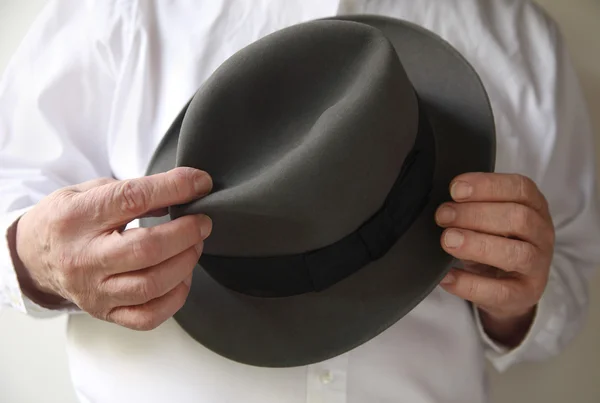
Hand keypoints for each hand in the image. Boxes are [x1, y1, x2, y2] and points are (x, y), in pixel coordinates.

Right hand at [13, 167, 212, 330]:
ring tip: (194, 245)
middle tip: (203, 222)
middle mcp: (83, 258)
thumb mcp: (90, 191)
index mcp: (76, 218)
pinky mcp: (105, 312)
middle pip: (147, 250)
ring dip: (186, 263)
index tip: (199, 183)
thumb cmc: (69, 220)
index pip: (132, 199)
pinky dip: (176, 296)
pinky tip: (182, 276)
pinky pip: (148, 316)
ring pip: (152, 285)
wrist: (34, 256)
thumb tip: (185, 191)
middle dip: (186, 233)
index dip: (173, 188)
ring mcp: (94, 291)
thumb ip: (133, 190)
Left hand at [435, 173, 554, 345]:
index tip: (455, 190)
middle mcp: (542, 234)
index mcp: (534, 206)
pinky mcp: (525, 295)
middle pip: (518, 218)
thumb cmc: (496, 242)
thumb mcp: (489, 218)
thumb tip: (443, 206)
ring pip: (517, 253)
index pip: (520, 188)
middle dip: (475, 214)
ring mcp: (537, 266)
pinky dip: (469, 284)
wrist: (509, 287)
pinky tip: (447, 276)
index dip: (487, 186)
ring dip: (477, 244)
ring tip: (448, 240)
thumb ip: (471, 207)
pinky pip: (500, 292)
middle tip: (443, 216)